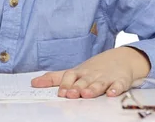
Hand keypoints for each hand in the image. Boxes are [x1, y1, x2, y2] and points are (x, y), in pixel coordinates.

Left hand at [31, 46, 150, 98]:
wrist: (121, 58)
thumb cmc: (93, 69)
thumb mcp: (73, 72)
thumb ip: (54, 78)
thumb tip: (33, 83)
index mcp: (79, 73)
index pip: (70, 76)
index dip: (65, 84)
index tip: (60, 93)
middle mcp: (91, 75)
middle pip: (83, 81)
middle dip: (77, 88)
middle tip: (71, 94)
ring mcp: (106, 77)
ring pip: (99, 83)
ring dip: (93, 88)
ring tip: (87, 93)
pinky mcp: (120, 80)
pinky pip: (119, 84)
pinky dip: (116, 88)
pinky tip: (112, 93)